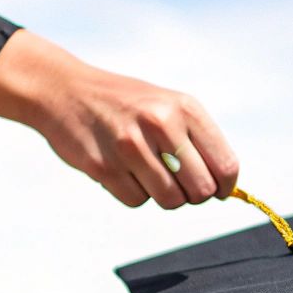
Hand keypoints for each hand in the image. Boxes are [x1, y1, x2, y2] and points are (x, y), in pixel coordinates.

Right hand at [0, 30, 239, 208]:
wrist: (65, 91)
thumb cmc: (125, 104)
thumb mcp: (167, 106)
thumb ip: (197, 141)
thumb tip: (227, 187)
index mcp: (184, 108)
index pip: (225, 166)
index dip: (225, 187)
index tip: (216, 190)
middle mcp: (161, 124)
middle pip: (201, 190)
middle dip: (192, 194)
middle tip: (177, 183)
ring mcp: (130, 146)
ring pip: (170, 201)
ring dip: (163, 195)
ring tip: (147, 172)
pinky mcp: (104, 167)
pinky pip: (136, 201)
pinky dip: (133, 193)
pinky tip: (121, 170)